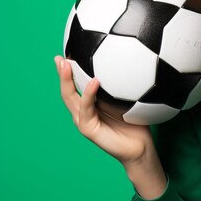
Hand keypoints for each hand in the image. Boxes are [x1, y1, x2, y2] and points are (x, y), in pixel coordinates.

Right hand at [54, 55, 156, 171]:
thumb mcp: (129, 100)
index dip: (69, 71)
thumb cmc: (136, 123)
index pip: (76, 86)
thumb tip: (132, 62)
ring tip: (66, 64)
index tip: (67, 53)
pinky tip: (94, 82)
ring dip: (67, 80)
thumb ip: (125, 86)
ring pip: (70, 98)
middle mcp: (84, 112)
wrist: (140, 147)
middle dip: (62, 73)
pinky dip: (88, 95)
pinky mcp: (88, 129)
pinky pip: (86, 109)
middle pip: (67, 90)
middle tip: (59, 57)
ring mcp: (84, 121)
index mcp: (91, 105)